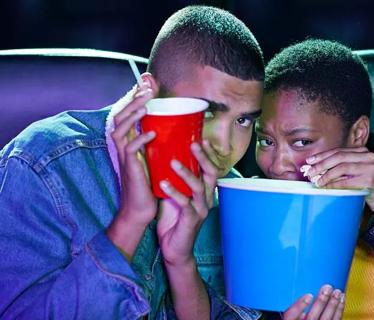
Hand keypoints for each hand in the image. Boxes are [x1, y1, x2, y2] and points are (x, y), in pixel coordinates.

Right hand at [107, 83, 157, 258]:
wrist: (140, 210)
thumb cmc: (150, 184)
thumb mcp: (153, 159)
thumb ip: (157, 143)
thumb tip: (175, 127)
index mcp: (128, 143)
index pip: (127, 115)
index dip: (133, 98)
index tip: (145, 83)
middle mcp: (123, 148)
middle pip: (120, 116)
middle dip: (132, 100)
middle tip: (145, 86)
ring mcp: (124, 158)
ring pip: (121, 130)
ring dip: (132, 115)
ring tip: (145, 103)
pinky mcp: (130, 170)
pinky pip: (131, 151)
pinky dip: (140, 140)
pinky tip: (152, 133)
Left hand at [157, 141, 218, 266]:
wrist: (174, 250)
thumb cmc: (173, 221)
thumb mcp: (175, 196)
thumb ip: (174, 180)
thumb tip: (163, 159)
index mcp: (203, 192)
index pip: (211, 169)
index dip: (208, 154)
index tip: (201, 139)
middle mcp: (206, 199)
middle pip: (211, 174)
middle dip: (203, 158)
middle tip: (193, 144)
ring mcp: (201, 210)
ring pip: (199, 187)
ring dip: (187, 174)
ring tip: (173, 162)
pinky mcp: (192, 220)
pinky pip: (185, 204)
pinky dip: (175, 193)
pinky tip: (163, 184)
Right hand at [283, 285, 343, 319]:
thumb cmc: (297, 316)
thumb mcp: (290, 312)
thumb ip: (292, 305)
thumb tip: (296, 289)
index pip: (291, 315)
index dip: (299, 306)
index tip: (308, 296)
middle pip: (312, 317)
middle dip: (321, 302)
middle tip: (327, 288)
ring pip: (326, 319)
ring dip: (333, 305)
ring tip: (337, 292)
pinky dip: (339, 310)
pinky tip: (341, 300)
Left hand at [304, 147, 373, 215]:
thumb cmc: (367, 185)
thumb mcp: (354, 171)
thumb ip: (340, 166)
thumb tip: (316, 167)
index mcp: (362, 151)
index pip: (338, 151)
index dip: (322, 155)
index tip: (309, 161)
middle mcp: (368, 156)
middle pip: (339, 157)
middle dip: (321, 164)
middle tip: (310, 171)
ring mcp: (370, 167)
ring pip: (341, 168)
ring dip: (326, 175)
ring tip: (317, 181)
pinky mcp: (370, 179)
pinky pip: (346, 181)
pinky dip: (334, 184)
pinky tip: (326, 187)